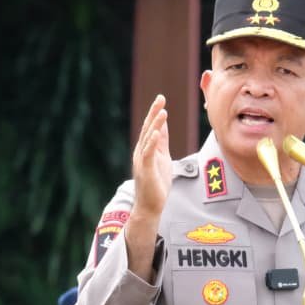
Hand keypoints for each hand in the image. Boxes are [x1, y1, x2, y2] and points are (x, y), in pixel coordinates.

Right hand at [132, 94, 171, 218]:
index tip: (161, 98)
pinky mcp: (145, 170)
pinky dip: (152, 143)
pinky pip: (148, 154)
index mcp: (146, 149)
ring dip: (155, 125)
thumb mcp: (162, 158)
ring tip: (162, 112)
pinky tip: (157, 133)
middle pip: (148, 129)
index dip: (155, 113)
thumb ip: (162, 142)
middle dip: (154, 113)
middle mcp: (141, 152)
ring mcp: (142, 161)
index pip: (151, 127)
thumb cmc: (156, 183)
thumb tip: (163, 125)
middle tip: (160, 98)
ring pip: (148, 139)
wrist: (150, 206)